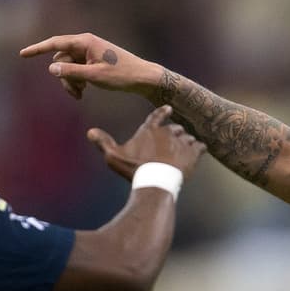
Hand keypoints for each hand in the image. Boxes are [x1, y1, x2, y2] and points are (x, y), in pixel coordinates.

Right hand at [19, 33, 163, 99]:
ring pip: (67, 66)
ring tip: (82, 94)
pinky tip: (84, 91)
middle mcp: (85, 43)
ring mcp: (88, 52)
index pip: (55, 43)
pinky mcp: (91, 60)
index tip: (22, 54)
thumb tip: (51, 68)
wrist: (142, 77)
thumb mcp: (94, 76)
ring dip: (70, 81)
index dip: (37, 49)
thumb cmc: (121, 75)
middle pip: (61, 59)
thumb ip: (71, 72)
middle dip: (64, 77)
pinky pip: (75, 69)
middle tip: (77, 93)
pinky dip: (76, 80)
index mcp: (85, 42)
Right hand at [85, 105, 203, 181]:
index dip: (163, 112)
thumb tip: (89, 132)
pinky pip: (200, 146)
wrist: (155, 182)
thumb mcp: (114, 156)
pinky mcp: (193, 154)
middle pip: (175, 127)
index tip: (168, 109)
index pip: (157, 115)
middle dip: (175, 132)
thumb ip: (103, 142)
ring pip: (188, 137)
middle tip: (175, 137)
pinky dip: (199, 148)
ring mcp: (182, 142)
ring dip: (187, 141)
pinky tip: (199, 151)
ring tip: (186, 147)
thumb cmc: (134, 169)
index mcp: (150, 129)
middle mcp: (168, 132)